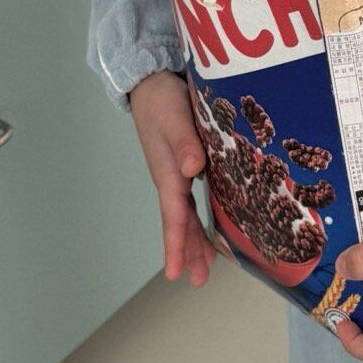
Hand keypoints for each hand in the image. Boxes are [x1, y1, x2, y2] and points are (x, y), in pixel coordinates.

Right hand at [128, 71, 215, 286]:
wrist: (152, 82)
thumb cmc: (162, 100)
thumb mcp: (175, 118)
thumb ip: (185, 144)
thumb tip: (193, 170)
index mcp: (168, 173)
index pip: (174, 217)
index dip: (176, 244)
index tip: (174, 273)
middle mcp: (172, 178)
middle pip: (180, 223)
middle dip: (188, 252)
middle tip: (197, 281)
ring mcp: (177, 173)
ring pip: (186, 215)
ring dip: (194, 240)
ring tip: (204, 266)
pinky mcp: (186, 164)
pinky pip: (192, 200)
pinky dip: (198, 218)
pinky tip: (210, 227)